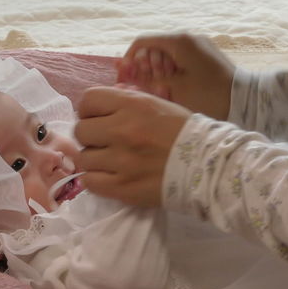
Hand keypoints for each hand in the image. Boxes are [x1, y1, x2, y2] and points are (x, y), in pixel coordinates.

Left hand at [74, 86, 191, 206]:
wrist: (207, 165)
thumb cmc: (183, 132)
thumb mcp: (156, 105)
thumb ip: (126, 104)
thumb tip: (99, 109)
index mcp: (132, 105)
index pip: (87, 101)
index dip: (90, 111)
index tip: (99, 120)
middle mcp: (123, 130)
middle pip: (80, 130)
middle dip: (90, 136)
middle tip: (105, 143)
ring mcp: (121, 161)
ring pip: (83, 158)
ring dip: (94, 160)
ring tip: (110, 162)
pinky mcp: (122, 187)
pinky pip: (89, 182)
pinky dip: (96, 180)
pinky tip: (110, 177)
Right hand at [117, 33, 235, 120]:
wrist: (245, 100)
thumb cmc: (209, 94)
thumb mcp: (174, 88)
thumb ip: (147, 78)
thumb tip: (124, 70)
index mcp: (178, 41)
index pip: (142, 42)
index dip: (129, 59)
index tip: (124, 77)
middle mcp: (187, 39)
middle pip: (154, 48)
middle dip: (146, 68)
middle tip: (151, 88)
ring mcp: (197, 47)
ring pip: (166, 56)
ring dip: (159, 72)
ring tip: (164, 91)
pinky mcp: (204, 57)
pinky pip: (180, 61)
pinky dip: (172, 73)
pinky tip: (174, 90)